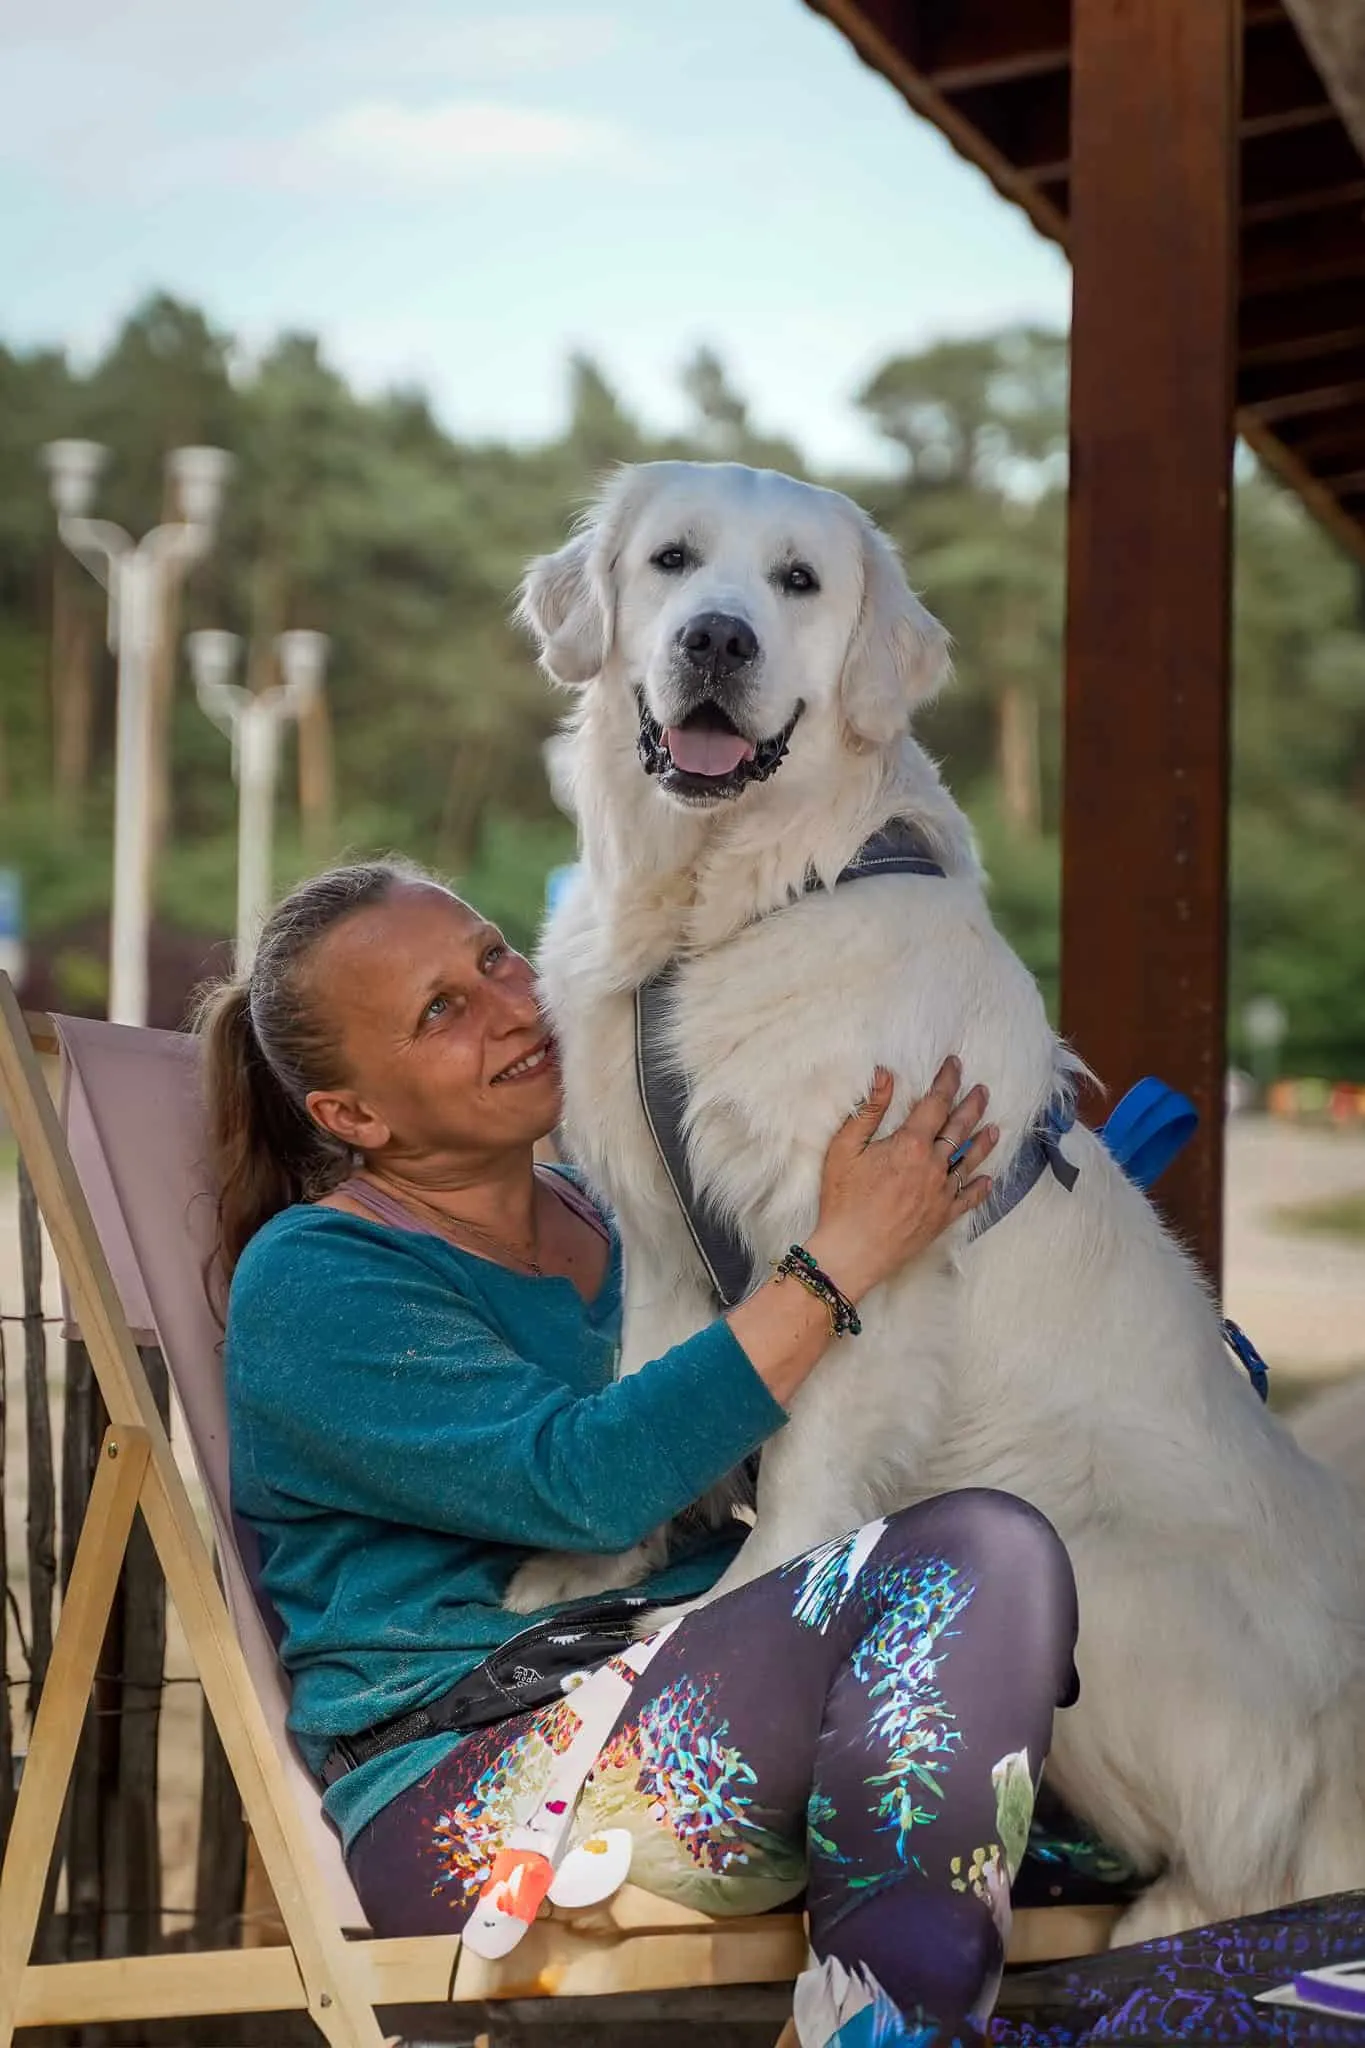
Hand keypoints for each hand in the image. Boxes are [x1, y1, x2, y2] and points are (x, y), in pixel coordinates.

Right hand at [807, 1058, 995, 1301]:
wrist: (852, 1252)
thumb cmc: (842, 1199)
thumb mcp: (845, 1148)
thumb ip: (868, 1110)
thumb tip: (885, 1074)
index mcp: (910, 1144)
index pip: (936, 1104)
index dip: (947, 1081)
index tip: (955, 1065)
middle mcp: (933, 1166)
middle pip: (960, 1129)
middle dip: (972, 1106)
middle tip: (983, 1091)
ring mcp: (942, 1193)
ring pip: (970, 1161)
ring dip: (984, 1142)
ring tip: (995, 1128)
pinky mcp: (943, 1218)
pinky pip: (968, 1199)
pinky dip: (980, 1188)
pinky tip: (988, 1180)